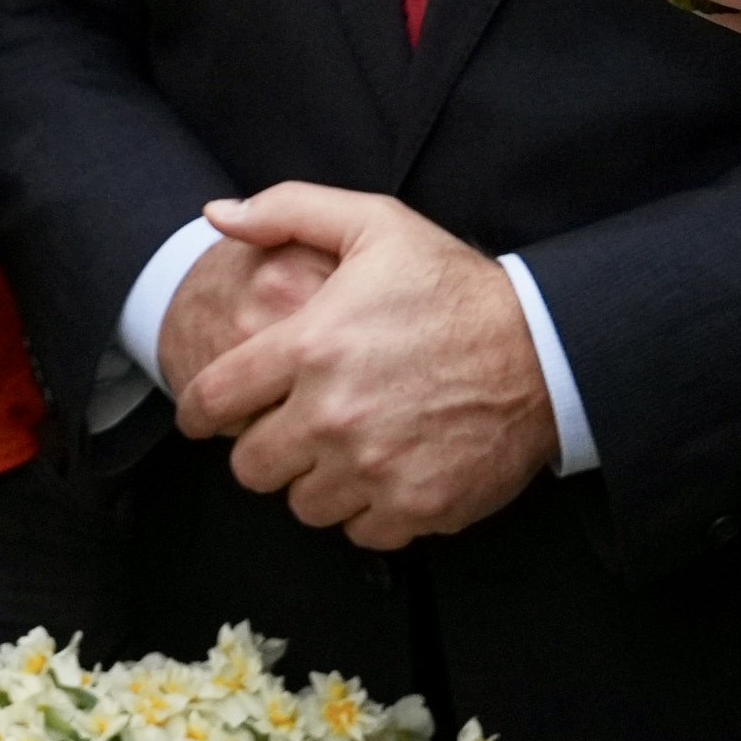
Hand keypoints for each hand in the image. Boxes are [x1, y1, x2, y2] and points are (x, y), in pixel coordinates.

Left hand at [171, 185, 554, 549]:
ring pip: (302, 505)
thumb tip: (216, 213)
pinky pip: (358, 530)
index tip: (207, 416)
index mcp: (310, 347)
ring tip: (342, 447)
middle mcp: (333, 415)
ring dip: (314, 481)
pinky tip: (382, 471)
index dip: (200, 411)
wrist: (541, 350)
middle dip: (262, 448)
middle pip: (251, 467)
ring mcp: (375, 468)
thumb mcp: (373, 224)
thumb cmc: (451, 287)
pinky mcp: (415, 507)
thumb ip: (286, 211)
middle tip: (289, 429)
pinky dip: (364, 508)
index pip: (214, 399)